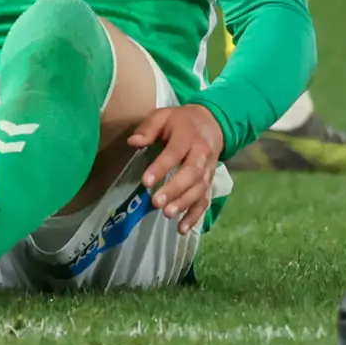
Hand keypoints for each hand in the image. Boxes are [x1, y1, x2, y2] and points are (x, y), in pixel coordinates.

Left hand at [129, 104, 224, 232]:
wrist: (213, 123)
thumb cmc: (181, 121)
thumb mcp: (163, 116)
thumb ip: (148, 128)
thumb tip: (132, 142)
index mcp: (188, 135)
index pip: (175, 153)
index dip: (161, 167)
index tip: (146, 181)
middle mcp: (202, 153)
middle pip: (191, 173)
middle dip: (175, 189)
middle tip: (156, 202)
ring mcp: (208, 170)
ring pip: (199, 189)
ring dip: (184, 203)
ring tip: (167, 214)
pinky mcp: (209, 182)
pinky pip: (205, 200)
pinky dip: (195, 216)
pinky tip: (182, 229)